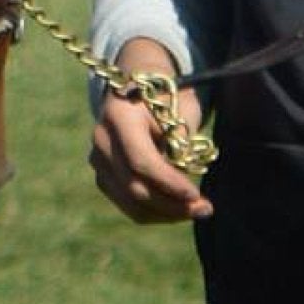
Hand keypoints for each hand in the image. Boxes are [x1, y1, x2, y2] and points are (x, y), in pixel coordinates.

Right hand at [89, 38, 213, 223]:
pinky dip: (155, 212)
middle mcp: (102, 139)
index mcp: (119, 115)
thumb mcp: (178, 112)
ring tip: (197, 210)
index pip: (141, 160)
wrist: (140, 90)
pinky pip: (128, 204)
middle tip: (205, 208)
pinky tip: (178, 208)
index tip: (196, 194)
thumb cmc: (167, 99)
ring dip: (165, 213)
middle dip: (171, 204)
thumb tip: (185, 190)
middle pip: (134, 186)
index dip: (169, 182)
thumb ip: (179, 147)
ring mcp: (98, 160)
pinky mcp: (103, 176)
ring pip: (130, 202)